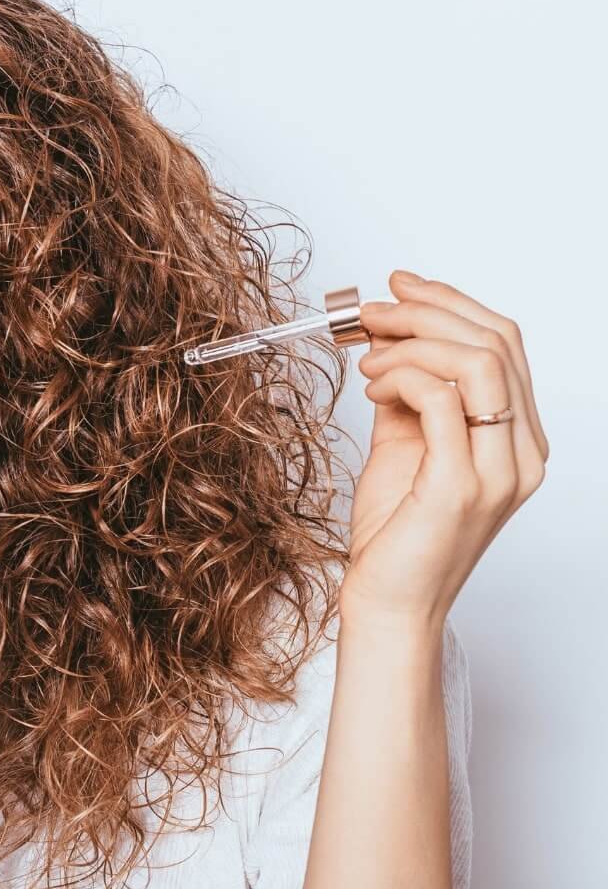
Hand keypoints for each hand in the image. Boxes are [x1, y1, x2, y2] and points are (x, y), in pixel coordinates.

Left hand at [339, 269, 548, 629]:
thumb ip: (409, 396)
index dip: (450, 303)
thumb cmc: (396, 532)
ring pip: (478, 361)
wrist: (389, 601)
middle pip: (495, 342)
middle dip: (427, 310)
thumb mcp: (404, 447)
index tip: (400, 287)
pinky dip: (402, 376)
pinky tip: (372, 385)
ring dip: (413, 339)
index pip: (503, 345)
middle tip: (373, 310)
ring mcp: (499, 471)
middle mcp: (522, 453)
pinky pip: (442, 399)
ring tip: (367, 352)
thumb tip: (390, 343)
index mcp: (516, 440)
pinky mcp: (462, 485)